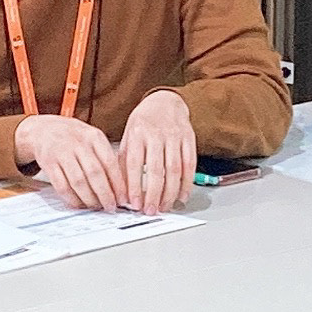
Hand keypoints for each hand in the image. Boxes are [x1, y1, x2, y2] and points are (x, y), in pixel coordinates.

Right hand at [15, 114, 120, 210]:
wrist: (44, 130)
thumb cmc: (73, 138)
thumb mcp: (92, 139)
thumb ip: (105, 158)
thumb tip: (121, 186)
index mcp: (93, 136)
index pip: (109, 162)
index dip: (118, 184)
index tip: (123, 198)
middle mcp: (78, 143)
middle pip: (95, 173)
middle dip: (105, 195)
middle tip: (110, 207)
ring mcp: (61, 153)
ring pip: (78, 182)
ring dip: (89, 199)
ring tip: (96, 206)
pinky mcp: (48, 164)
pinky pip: (62, 186)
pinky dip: (72, 199)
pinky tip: (79, 203)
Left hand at [117, 90, 196, 211]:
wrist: (166, 101)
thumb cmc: (144, 122)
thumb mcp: (128, 136)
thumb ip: (124, 160)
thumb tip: (121, 189)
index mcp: (137, 133)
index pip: (134, 164)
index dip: (134, 186)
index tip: (134, 204)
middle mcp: (156, 134)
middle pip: (156, 169)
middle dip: (154, 194)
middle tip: (151, 210)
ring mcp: (174, 136)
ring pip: (175, 169)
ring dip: (170, 192)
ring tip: (165, 207)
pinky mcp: (189, 138)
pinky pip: (190, 164)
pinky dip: (187, 183)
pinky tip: (181, 195)